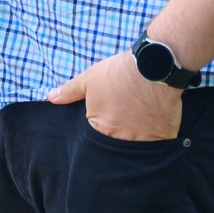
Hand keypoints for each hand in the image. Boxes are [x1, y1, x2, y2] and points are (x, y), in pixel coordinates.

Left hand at [49, 49, 183, 141]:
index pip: (99, 133)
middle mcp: (120, 139)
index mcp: (100, 127)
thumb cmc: (119, 73)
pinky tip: (158, 120)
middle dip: (123, 128)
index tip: (115, 107)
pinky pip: (159, 145)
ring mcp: (142, 141)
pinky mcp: (163, 138)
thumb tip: (50, 97)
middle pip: (118, 140)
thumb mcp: (90, 78)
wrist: (153, 67)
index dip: (107, 119)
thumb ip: (70, 91)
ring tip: (144, 114)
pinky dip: (158, 135)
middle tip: (130, 111)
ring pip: (138, 145)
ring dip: (140, 133)